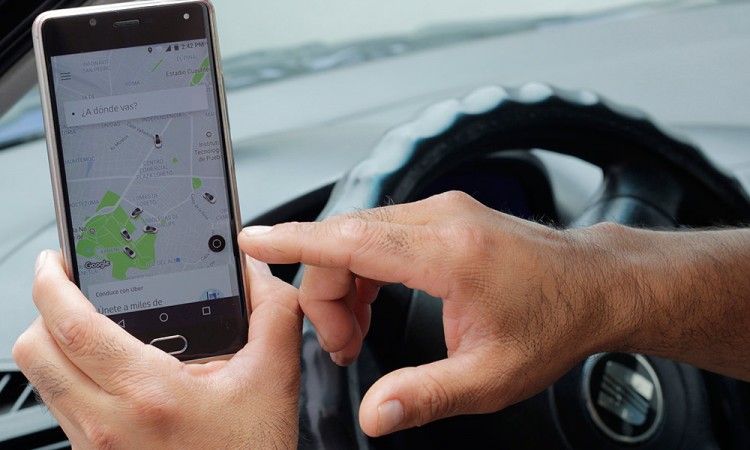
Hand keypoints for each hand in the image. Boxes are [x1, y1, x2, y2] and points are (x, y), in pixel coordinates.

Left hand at [13, 250, 301, 448]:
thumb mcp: (274, 377)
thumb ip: (271, 313)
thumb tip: (254, 271)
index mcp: (149, 394)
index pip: (71, 327)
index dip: (52, 284)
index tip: (57, 260)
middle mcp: (108, 424)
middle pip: (35, 351)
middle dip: (43, 308)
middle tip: (68, 286)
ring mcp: (95, 445)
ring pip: (41, 380)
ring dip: (53, 342)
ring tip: (85, 321)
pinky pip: (59, 406)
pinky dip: (68, 375)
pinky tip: (104, 365)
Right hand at [240, 191, 632, 436]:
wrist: (594, 285)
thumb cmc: (554, 323)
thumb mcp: (491, 377)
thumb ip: (426, 395)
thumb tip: (376, 413)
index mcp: (451, 254)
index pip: (353, 239)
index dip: (296, 240)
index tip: (255, 239)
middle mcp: (442, 220)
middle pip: (346, 241)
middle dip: (325, 294)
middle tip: (342, 347)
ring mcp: (442, 211)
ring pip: (359, 234)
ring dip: (343, 280)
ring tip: (357, 332)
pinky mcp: (443, 215)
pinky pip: (380, 231)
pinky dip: (363, 265)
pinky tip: (374, 301)